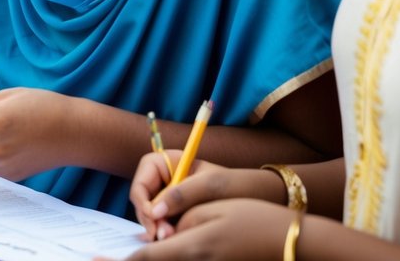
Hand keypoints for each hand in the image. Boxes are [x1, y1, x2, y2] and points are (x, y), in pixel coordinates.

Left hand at [105, 199, 298, 260]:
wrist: (294, 243)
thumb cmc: (256, 219)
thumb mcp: (215, 205)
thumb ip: (180, 212)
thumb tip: (155, 223)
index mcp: (193, 248)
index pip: (144, 258)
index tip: (94, 260)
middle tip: (102, 259)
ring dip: (152, 257)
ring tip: (140, 246)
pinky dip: (168, 258)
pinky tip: (161, 249)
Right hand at [131, 154, 283, 240]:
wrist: (257, 199)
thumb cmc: (234, 185)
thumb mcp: (209, 186)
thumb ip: (181, 194)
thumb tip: (155, 211)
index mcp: (171, 161)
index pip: (144, 174)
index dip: (142, 194)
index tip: (151, 214)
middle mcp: (167, 178)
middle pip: (144, 196)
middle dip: (149, 215)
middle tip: (160, 234)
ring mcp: (170, 196)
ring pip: (151, 212)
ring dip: (156, 226)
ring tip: (169, 237)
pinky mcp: (176, 213)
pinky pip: (161, 222)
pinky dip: (163, 231)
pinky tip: (171, 238)